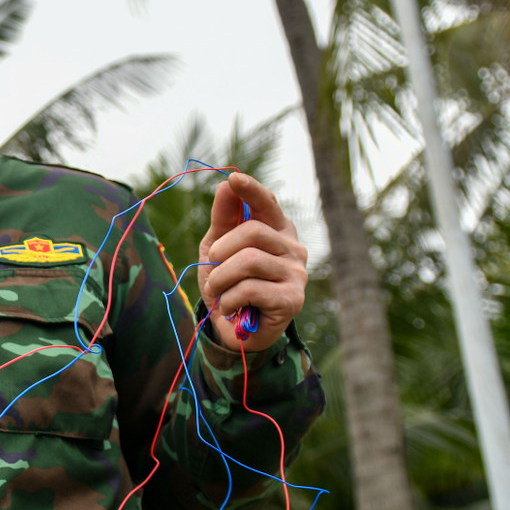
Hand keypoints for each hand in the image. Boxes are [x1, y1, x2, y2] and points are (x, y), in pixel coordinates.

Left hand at [196, 171, 307, 352]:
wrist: (234, 330)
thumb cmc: (228, 284)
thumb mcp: (217, 248)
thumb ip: (224, 218)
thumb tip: (225, 184)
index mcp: (277, 231)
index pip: (267, 203)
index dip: (251, 190)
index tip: (234, 179)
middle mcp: (293, 249)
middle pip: (253, 232)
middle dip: (221, 251)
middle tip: (212, 270)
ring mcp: (297, 274)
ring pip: (249, 261)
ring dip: (221, 279)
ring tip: (218, 292)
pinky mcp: (292, 299)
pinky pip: (250, 288)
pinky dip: (229, 299)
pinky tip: (231, 308)